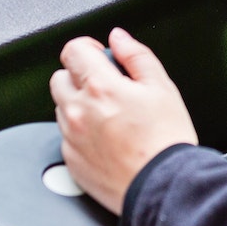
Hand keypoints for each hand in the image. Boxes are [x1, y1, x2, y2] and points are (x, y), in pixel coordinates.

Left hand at [49, 28, 198, 213]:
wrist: (162, 187)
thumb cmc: (166, 141)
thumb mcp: (162, 87)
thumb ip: (136, 55)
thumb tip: (119, 38)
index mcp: (100, 87)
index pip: (72, 50)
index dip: (88, 48)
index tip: (100, 55)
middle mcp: (78, 110)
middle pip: (60, 78)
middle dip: (80, 76)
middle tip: (108, 87)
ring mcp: (71, 137)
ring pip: (62, 108)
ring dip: (80, 105)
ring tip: (112, 117)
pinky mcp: (71, 160)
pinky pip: (67, 136)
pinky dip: (81, 132)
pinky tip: (108, 139)